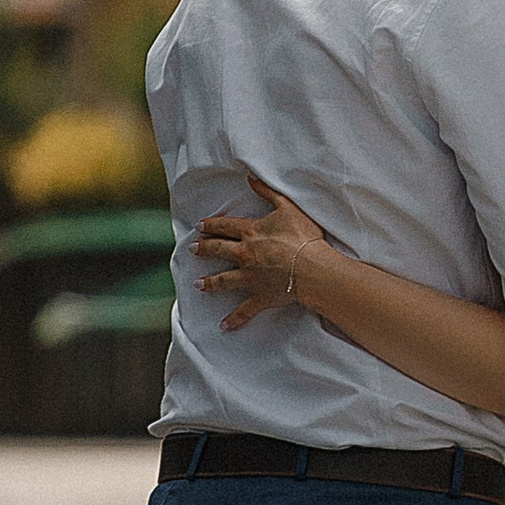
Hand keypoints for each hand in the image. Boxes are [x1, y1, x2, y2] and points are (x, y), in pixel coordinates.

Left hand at [193, 176, 335, 333]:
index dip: (211, 225)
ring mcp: (250, 277)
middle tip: (191, 249)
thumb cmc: (303, 237)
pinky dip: (234, 319)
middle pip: (218, 250)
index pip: (225, 226)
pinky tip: (223, 326)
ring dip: (209, 283)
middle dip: (203, 249)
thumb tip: (251, 178)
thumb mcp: (287, 207)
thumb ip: (268, 192)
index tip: (199, 226)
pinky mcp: (260, 296)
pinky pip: (244, 310)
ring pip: (223, 280)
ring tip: (197, 285)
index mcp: (251, 233)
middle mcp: (245, 255)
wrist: (312, 267)